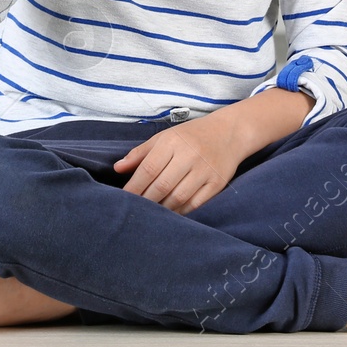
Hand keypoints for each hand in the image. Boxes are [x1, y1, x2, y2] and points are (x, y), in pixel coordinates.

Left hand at [113, 114, 244, 213]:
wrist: (228, 133)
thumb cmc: (190, 136)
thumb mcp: (164, 138)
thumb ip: (140, 153)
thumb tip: (118, 168)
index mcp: (172, 142)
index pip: (148, 168)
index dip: (134, 186)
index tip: (124, 198)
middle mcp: (189, 155)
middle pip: (162, 185)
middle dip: (146, 200)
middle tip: (135, 210)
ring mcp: (205, 170)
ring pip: (178, 197)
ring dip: (162, 208)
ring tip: (152, 213)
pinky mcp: (217, 183)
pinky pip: (196, 203)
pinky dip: (181, 211)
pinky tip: (171, 212)